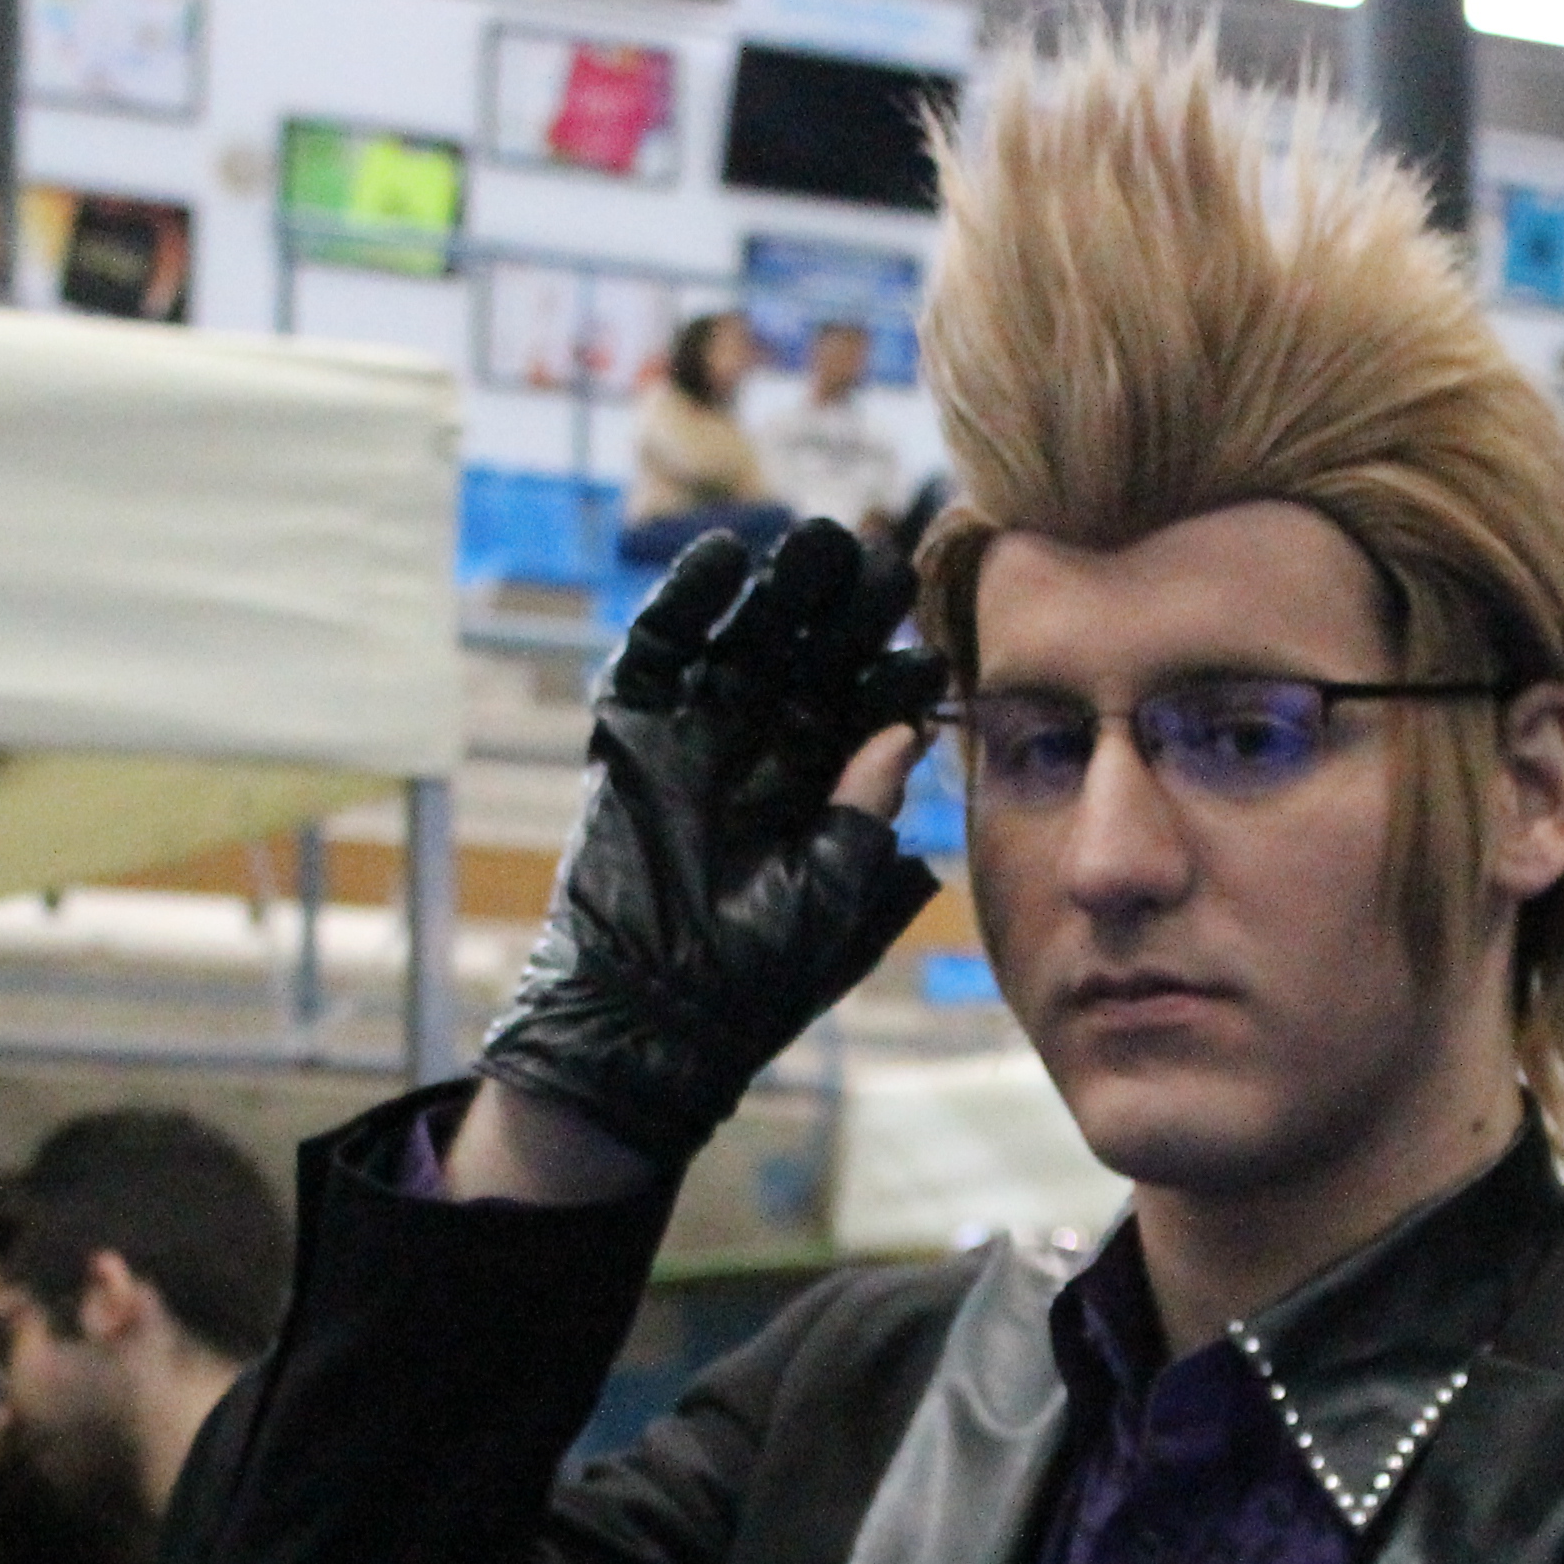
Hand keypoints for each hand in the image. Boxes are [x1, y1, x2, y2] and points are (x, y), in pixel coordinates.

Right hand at [476, 522, 943, 1168]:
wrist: (648, 1019)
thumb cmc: (752, 981)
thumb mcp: (829, 901)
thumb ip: (863, 818)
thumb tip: (905, 734)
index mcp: (824, 787)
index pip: (867, 710)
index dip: (897, 676)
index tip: (930, 649)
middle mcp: (765, 747)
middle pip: (811, 656)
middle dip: (845, 612)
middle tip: (881, 563)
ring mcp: (697, 731)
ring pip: (745, 637)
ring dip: (780, 590)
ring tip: (817, 544)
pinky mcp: (632, 728)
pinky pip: (660, 649)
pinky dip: (687, 601)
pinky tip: (727, 560)